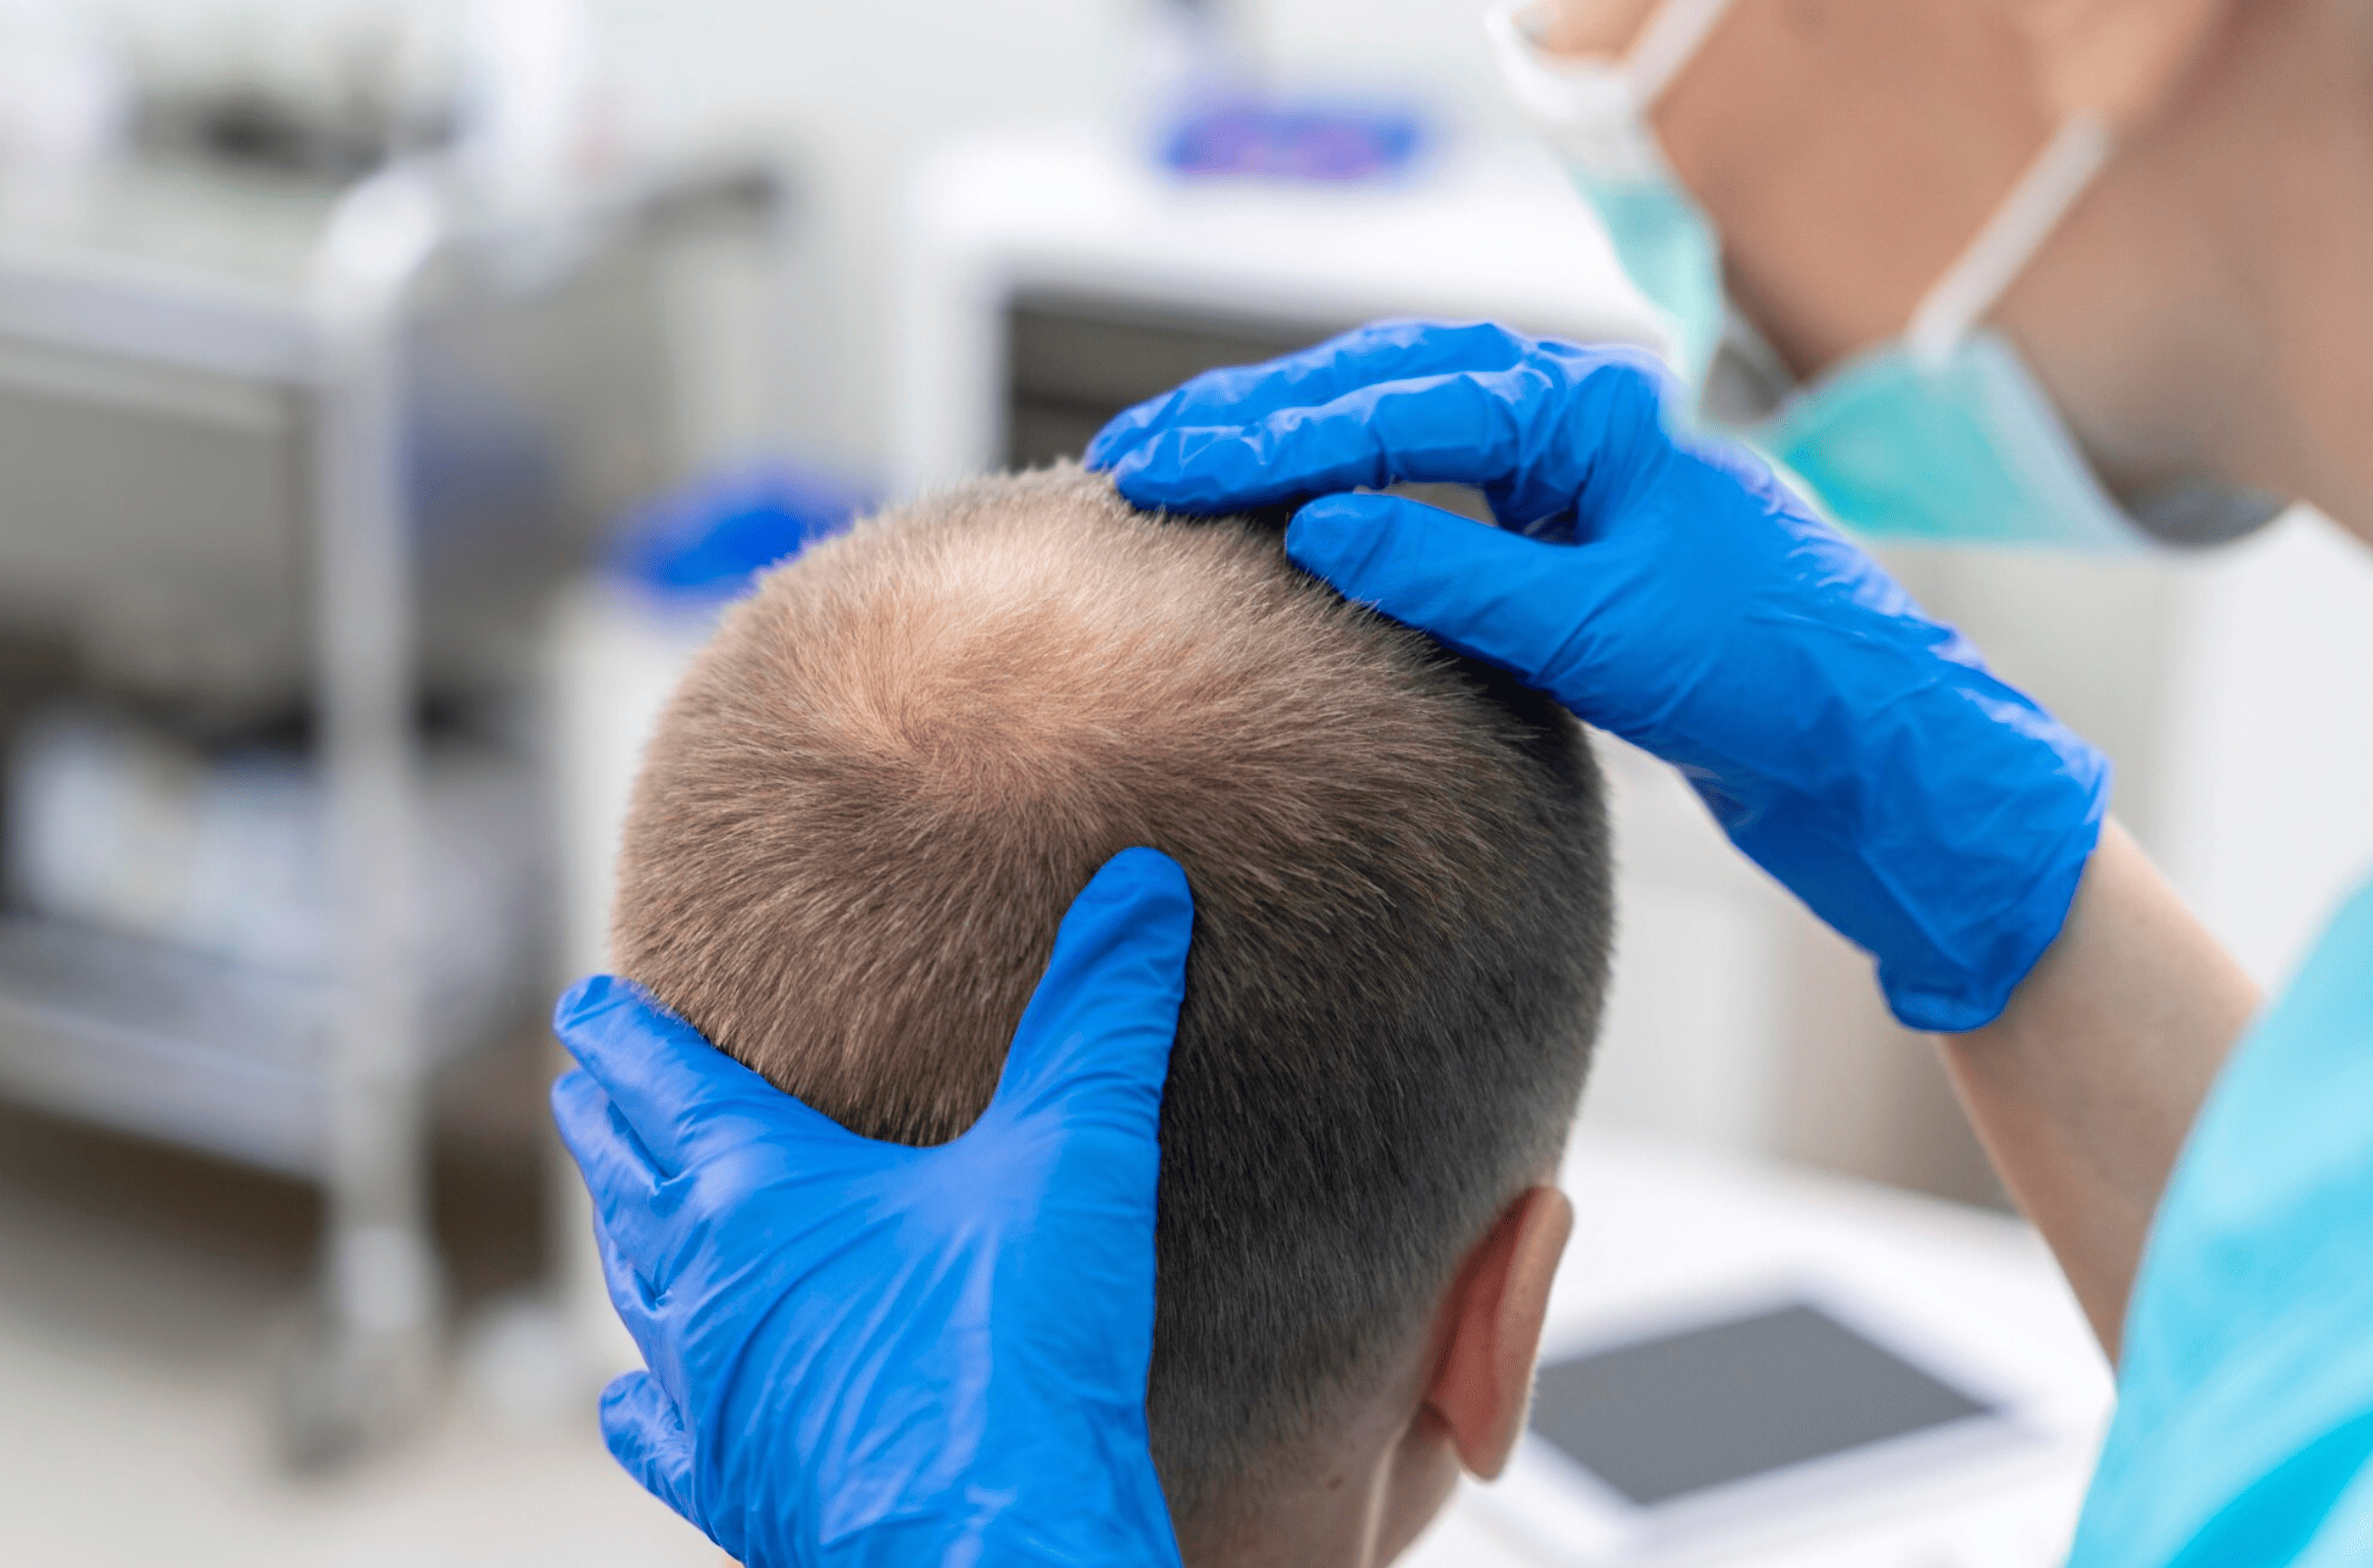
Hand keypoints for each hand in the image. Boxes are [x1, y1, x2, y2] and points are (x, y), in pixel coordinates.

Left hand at [550, 849, 1193, 1567]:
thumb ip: (1101, 1013)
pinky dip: (642, 1397)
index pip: (663, 1083)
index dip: (624, 1036)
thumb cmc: (1019, 1353)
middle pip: (630, 1180)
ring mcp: (709, 1396)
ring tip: (623, 1204)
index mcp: (756, 1194)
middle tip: (586, 1087)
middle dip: (612, 1124)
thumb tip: (1140, 884)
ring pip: (637, 1293)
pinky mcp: (735, 1487)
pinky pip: (660, 1430)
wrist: (1000, 1549)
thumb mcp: (1074, 1156)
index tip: (588, 1005)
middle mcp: (703, 1289)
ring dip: (626, 1236)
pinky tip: (632, 1396)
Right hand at [1090, 320, 2106, 1031]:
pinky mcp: (1563, 544)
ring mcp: (1568, 480)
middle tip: (1135, 454)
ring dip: (1290, 451)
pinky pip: (1431, 495)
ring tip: (1180, 472)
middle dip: (1255, 421)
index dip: (1264, 437)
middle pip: (1381, 390)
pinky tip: (1283, 525)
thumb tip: (1315, 528)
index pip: (1392, 405)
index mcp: (1592, 414)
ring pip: (1399, 434)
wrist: (1879, 756)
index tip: (1158, 465)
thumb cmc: (1770, 682)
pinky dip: (1348, 502)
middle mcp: (1576, 425)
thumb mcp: (1599, 631)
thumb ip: (1457, 572)